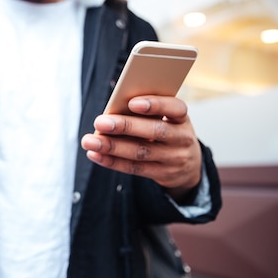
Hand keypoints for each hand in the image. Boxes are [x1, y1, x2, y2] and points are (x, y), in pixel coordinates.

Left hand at [80, 96, 201, 200]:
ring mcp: (173, 158)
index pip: (175, 108)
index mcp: (182, 118)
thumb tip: (112, 112)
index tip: (132, 102)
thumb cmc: (166, 130)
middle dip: (125, 126)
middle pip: (154, 131)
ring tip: (89, 141)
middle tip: (100, 122)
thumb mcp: (165, 118)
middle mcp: (182, 138)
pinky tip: (95, 154)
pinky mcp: (162, 174)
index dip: (156, 105)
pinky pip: (134, 168)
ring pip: (140, 152)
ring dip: (111, 146)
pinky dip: (112, 161)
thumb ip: (146, 113)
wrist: (188, 165)